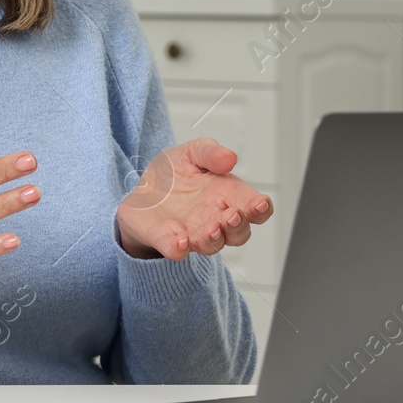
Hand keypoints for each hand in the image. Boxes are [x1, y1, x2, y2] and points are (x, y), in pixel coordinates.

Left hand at [115, 137, 271, 260]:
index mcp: (226, 194)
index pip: (252, 206)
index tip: (260, 204)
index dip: (261, 208)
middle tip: (231, 216)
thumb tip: (230, 158)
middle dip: (238, 227)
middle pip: (238, 233)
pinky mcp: (166, 239)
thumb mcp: (192, 152)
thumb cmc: (174, 171)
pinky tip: (180, 241)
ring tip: (210, 229)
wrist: (141, 186)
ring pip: (212, 246)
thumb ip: (211, 153)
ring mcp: (192, 232)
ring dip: (214, 240)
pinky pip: (176, 250)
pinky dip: (178, 249)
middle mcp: (214, 218)